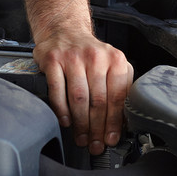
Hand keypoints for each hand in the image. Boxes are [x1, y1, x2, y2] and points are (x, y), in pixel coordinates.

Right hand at [33, 31, 133, 154]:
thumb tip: (123, 122)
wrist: (65, 31)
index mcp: (115, 59)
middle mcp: (96, 56)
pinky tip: (65, 122)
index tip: (111, 138)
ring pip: (79, 98)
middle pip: (99, 100)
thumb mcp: (111, 64)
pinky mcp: (53, 60)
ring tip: (82, 138)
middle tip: (95, 145)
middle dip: (97, 128)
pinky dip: (61, 110)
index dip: (115, 121)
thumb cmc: (90, 53)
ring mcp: (73, 57)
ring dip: (81, 123)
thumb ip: (119, 87)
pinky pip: (57, 90)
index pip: (117, 96)